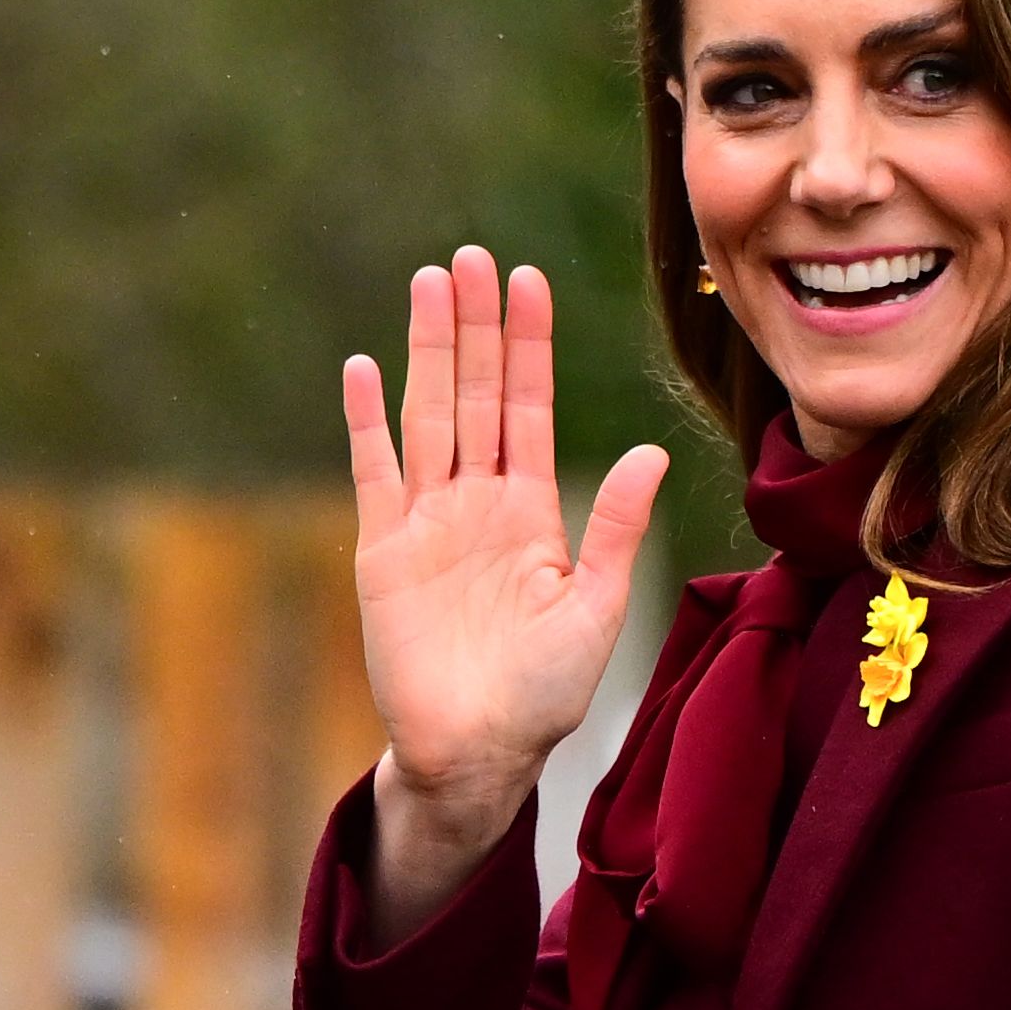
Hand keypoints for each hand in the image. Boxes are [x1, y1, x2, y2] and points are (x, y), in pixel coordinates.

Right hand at [342, 245, 670, 938]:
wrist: (478, 753)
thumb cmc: (543, 696)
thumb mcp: (595, 610)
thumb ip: (615, 530)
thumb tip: (648, 451)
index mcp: (531, 511)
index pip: (528, 408)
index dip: (529, 346)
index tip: (528, 280)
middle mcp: (477, 503)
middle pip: (476, 395)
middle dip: (476, 326)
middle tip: (473, 255)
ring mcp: (427, 522)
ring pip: (428, 415)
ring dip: (428, 351)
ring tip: (429, 283)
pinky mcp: (383, 550)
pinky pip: (373, 472)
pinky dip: (366, 423)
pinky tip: (362, 368)